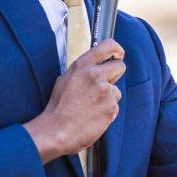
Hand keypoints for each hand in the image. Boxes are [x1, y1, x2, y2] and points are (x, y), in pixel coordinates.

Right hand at [22, 38, 125, 162]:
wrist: (57, 131)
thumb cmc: (58, 107)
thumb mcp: (66, 80)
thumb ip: (83, 71)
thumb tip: (95, 67)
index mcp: (82, 66)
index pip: (107, 46)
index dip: (116, 49)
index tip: (118, 54)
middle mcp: (95, 75)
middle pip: (120, 67)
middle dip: (115, 75)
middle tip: (103, 86)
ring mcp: (105, 91)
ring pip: (116, 91)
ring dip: (108, 98)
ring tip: (91, 107)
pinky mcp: (111, 107)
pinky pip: (114, 106)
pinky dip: (107, 111)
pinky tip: (93, 116)